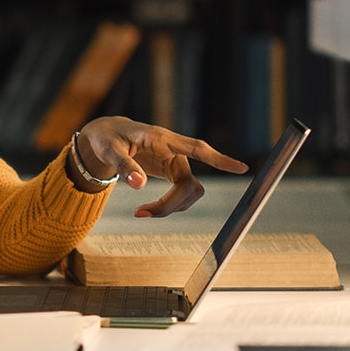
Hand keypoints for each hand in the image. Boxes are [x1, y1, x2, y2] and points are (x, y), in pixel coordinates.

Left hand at [74, 116, 246, 217]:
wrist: (107, 136)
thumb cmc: (107, 138)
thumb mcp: (109, 150)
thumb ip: (123, 166)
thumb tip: (139, 186)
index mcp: (161, 138)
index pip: (197, 148)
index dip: (219, 159)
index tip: (243, 167)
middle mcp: (174, 151)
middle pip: (189, 184)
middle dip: (171, 204)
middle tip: (140, 214)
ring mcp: (175, 162)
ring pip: (189, 192)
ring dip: (170, 208)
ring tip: (140, 212)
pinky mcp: (172, 172)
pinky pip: (182, 194)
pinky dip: (168, 207)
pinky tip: (147, 210)